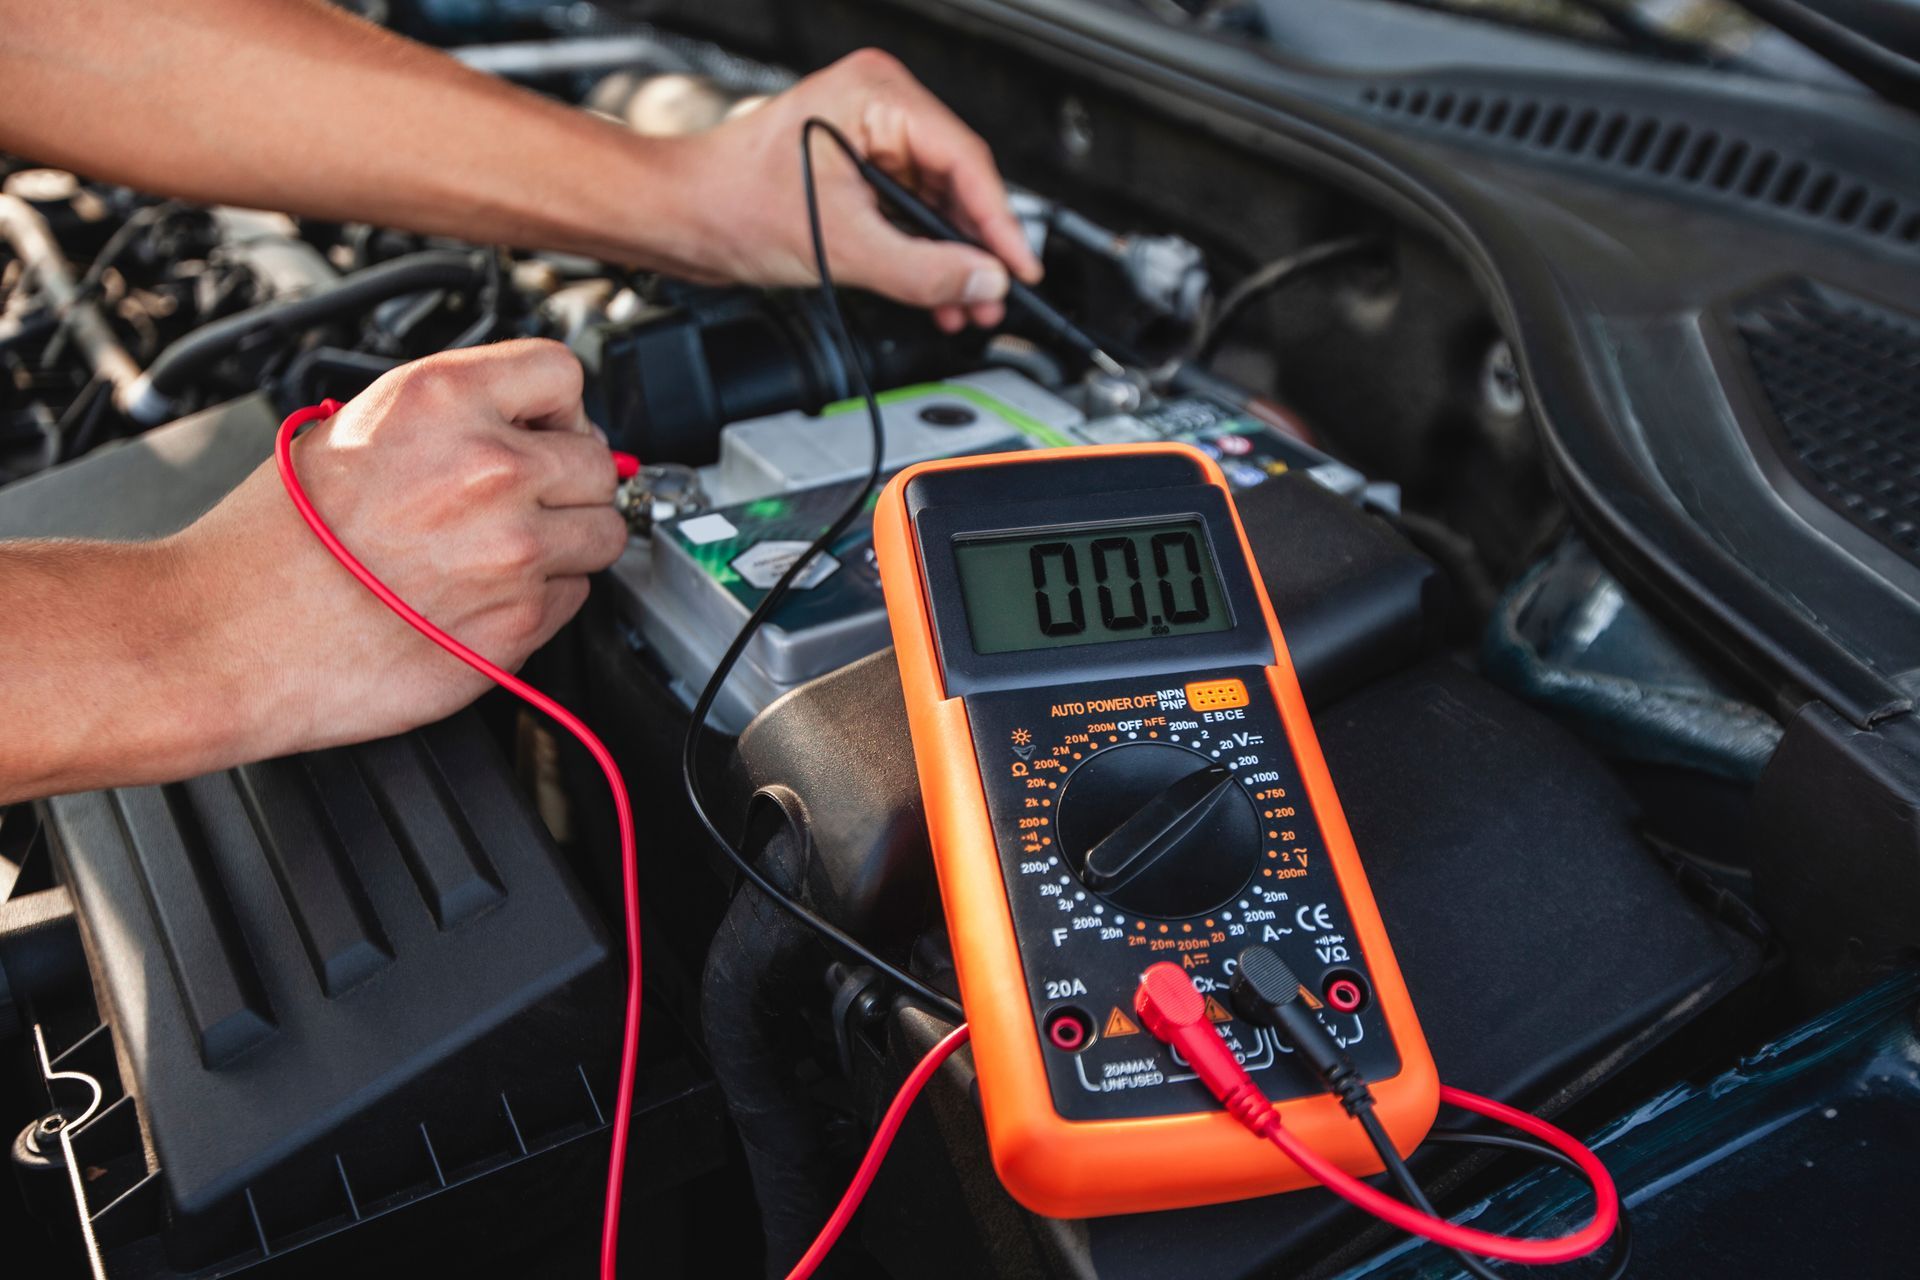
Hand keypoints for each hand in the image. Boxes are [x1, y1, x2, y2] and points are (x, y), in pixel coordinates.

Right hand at [170, 339, 626, 757]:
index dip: (554, 408)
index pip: (564, 376)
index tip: (543, 430)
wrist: (230, 635)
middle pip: (598, 462)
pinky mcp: (519, 622)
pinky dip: (543, 597)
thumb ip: (448, 414)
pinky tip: (482, 595)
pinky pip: (573, 597)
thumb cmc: (271, 542)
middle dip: (567, 480)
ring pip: (602, 534)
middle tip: (522, 501)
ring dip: (568, 541)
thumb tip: (517, 419)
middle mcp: (491, 470)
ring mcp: (514, 551)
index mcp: (445, 402)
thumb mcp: (351, 425)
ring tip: (501, 551)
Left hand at [665, 49, 1042, 332]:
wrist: (679, 216)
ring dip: (950, 259)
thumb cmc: (732, 202)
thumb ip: (923, 270)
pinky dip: (921, 254)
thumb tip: (983, 280)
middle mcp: (877, 105)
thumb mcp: (842, 246)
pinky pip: (908, 212)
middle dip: (974, 248)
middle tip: (993, 296)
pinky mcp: (856, 168)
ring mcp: (868, 135)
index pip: (964, 161)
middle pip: (956, 181)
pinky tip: (936, 291)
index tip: (1020, 269)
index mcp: (877, 94)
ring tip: (966, 304)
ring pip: (935, 202)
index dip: (999, 224)